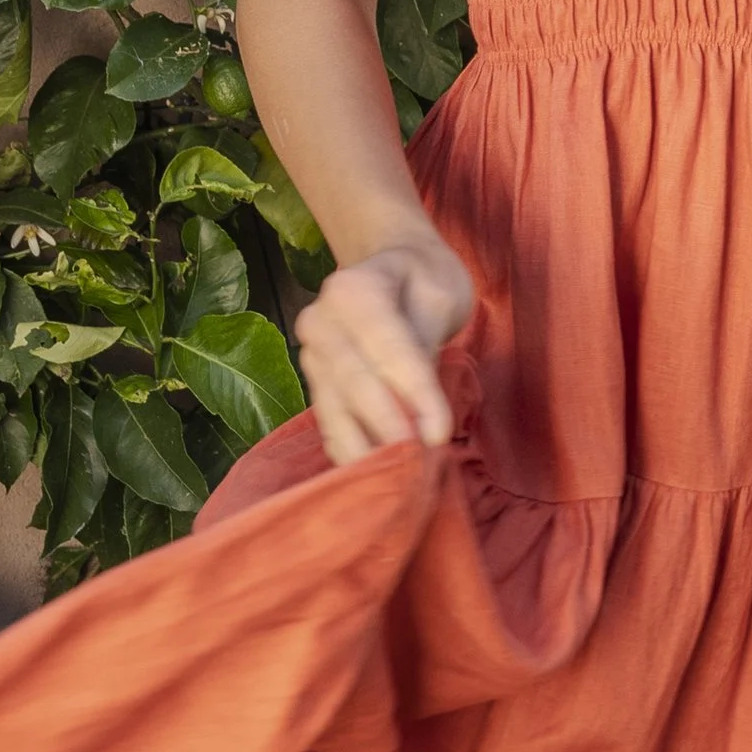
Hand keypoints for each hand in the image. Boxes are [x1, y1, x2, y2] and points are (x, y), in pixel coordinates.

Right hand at [293, 232, 472, 464]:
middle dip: (386, 429)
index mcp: (353, 289)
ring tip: (396, 483)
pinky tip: (372, 478)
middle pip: (353, 383)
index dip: (414, 394)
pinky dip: (351, 451)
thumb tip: (419, 419)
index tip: (438, 435)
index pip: (388, 349)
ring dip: (365, 449)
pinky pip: (328, 422)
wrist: (393, 268)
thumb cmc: (425, 280)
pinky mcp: (314, 383)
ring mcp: (310, 353)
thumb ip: (425, 350)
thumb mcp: (441, 298)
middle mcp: (320, 320)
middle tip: (417, 468)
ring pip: (334, 410)